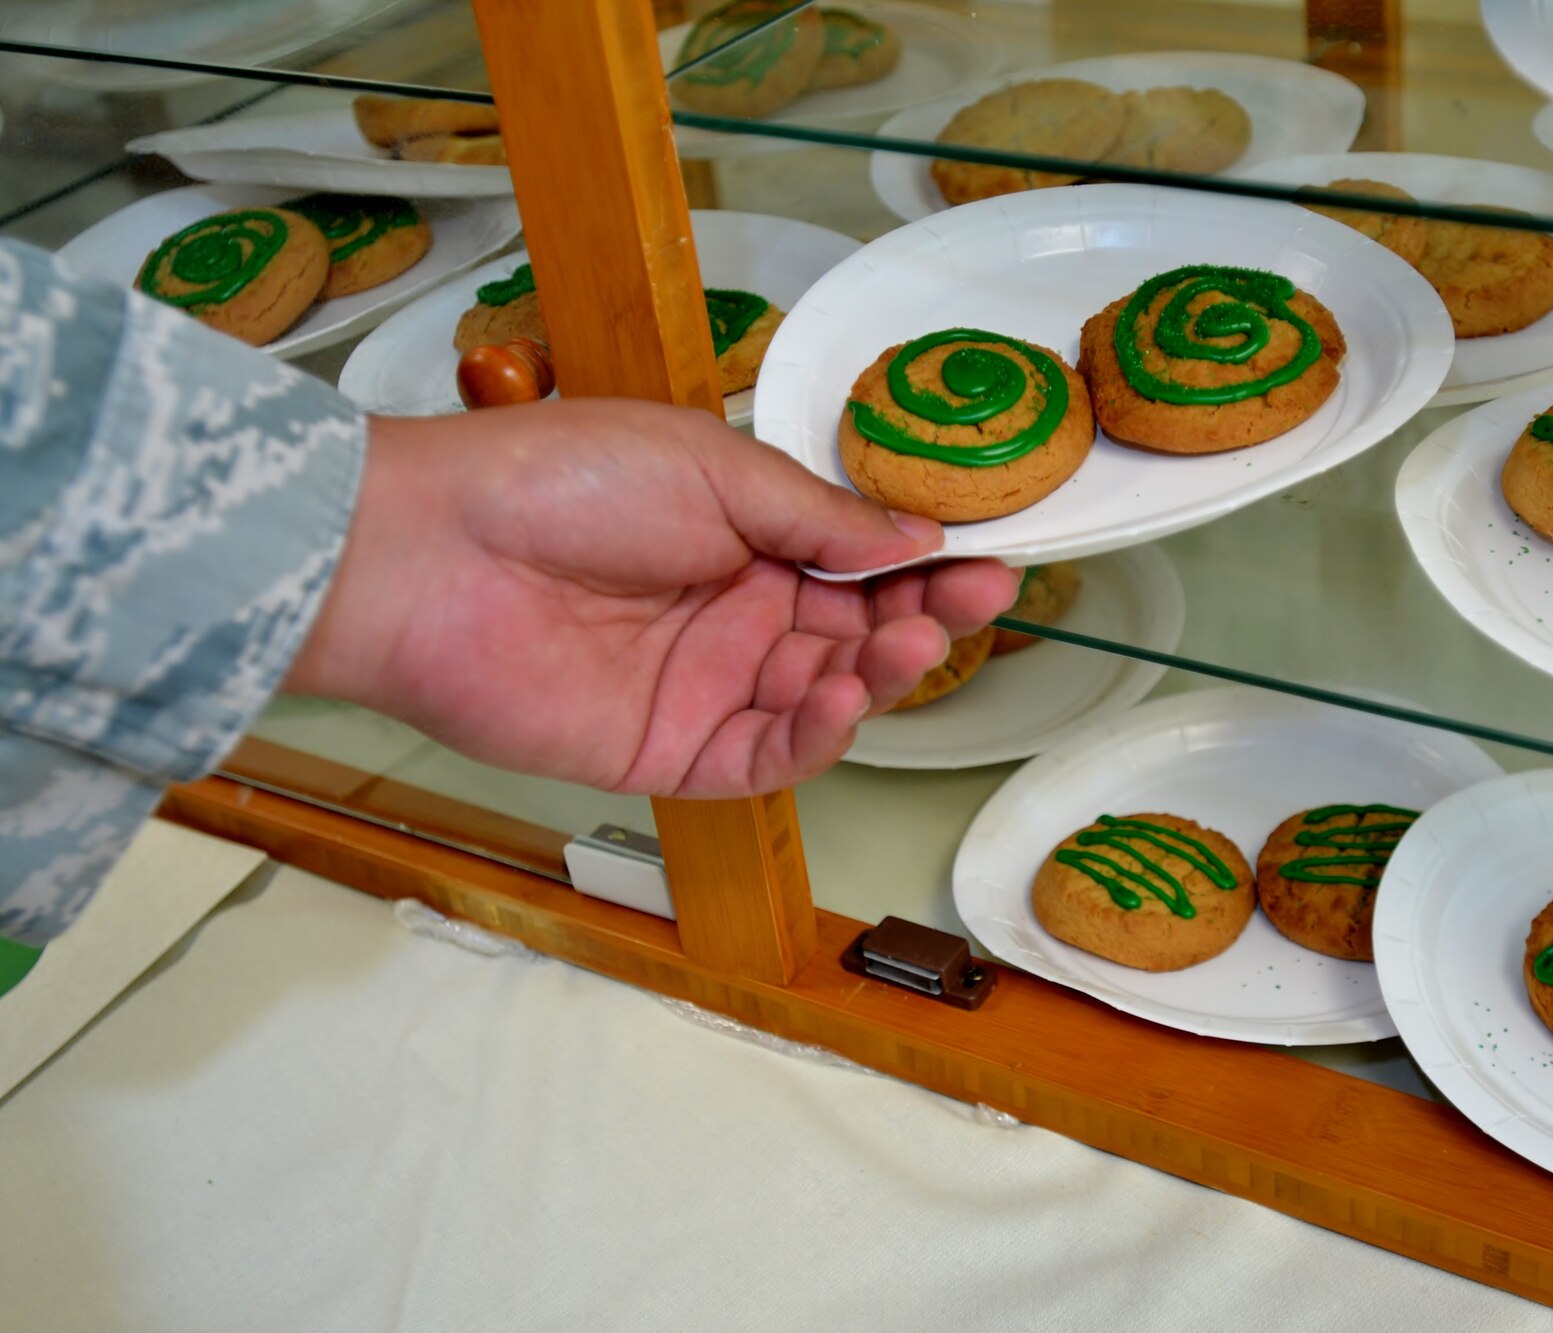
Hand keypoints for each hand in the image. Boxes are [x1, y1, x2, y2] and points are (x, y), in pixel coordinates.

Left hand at [284, 399, 1017, 796]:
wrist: (433, 553)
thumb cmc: (560, 482)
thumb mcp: (713, 469)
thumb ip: (819, 518)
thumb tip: (919, 539)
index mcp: (744, 537)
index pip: (859, 564)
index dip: (923, 566)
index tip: (987, 560)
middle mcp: (732, 614)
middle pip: (855, 634)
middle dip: (920, 618)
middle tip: (973, 602)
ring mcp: (704, 686)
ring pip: (824, 699)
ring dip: (878, 674)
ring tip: (905, 642)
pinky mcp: (670, 751)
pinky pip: (767, 758)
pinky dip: (816, 736)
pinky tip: (837, 696)